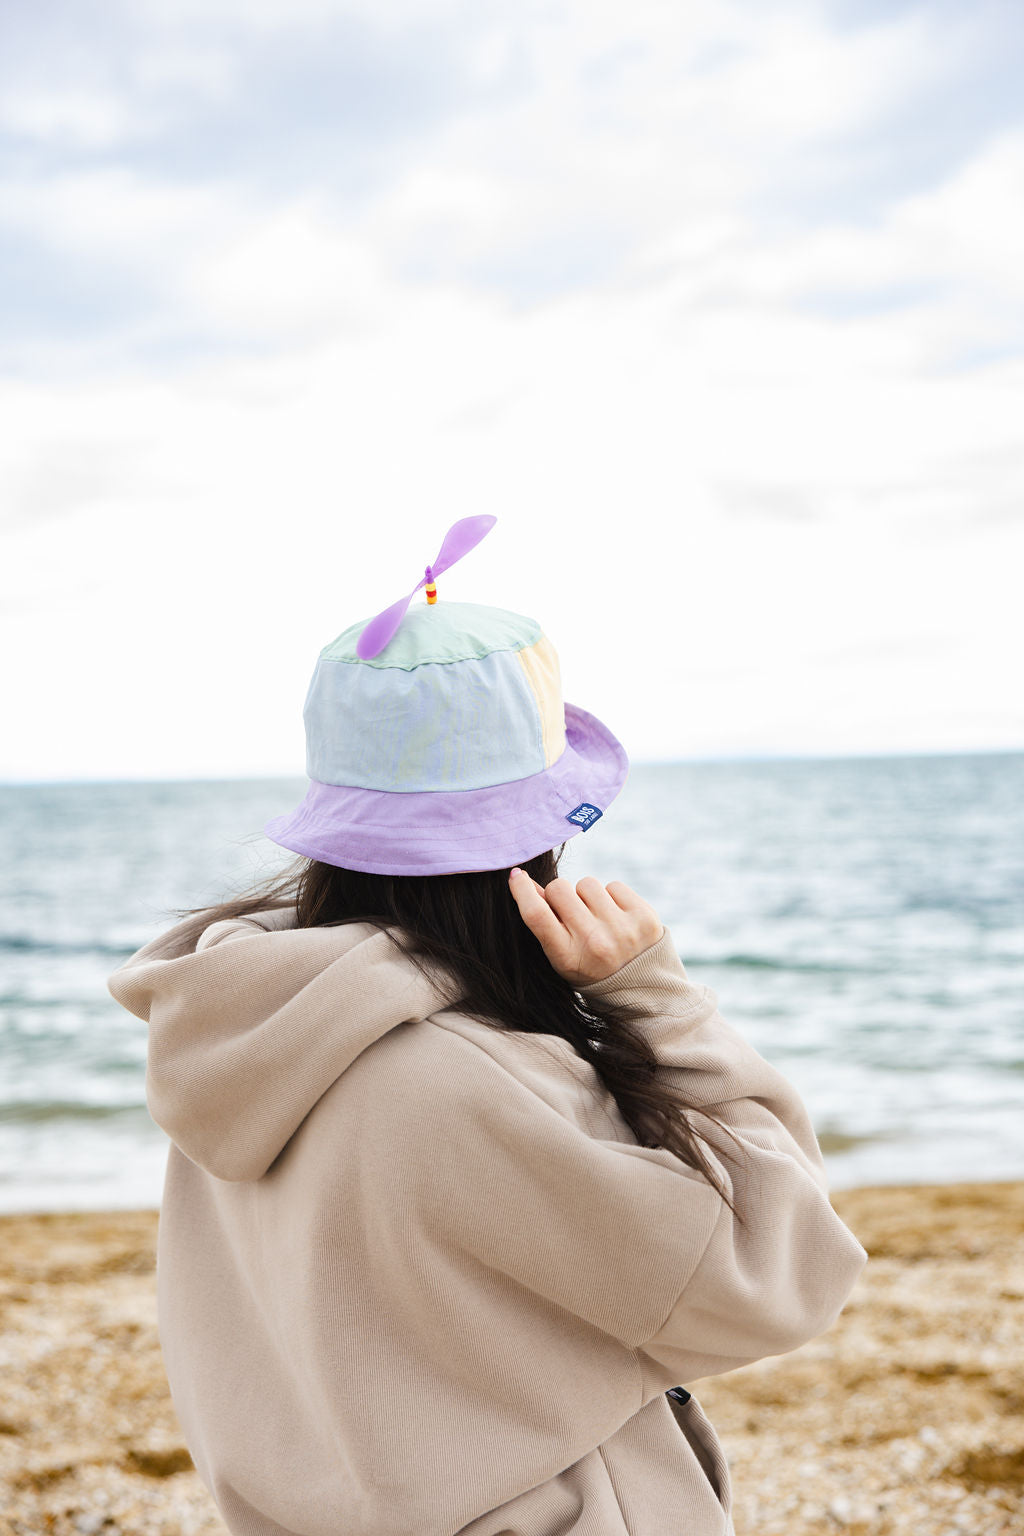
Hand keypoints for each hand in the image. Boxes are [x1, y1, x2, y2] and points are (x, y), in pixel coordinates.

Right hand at [508, 869, 663, 985]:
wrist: (642, 987)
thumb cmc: (590, 967)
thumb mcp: (561, 956)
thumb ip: (543, 923)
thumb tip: (521, 879)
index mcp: (568, 958)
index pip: (536, 914)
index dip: (522, 890)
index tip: (516, 876)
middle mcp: (595, 942)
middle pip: (558, 889)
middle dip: (559, 894)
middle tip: (570, 912)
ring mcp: (622, 929)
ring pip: (586, 883)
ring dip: (586, 896)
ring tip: (597, 918)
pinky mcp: (644, 917)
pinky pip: (613, 885)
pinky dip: (611, 897)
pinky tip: (616, 918)